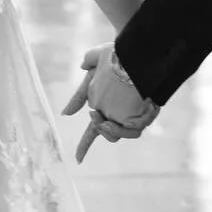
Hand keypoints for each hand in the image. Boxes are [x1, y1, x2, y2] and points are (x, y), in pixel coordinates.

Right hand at [63, 43, 159, 162]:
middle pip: (109, 134)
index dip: (84, 146)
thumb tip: (65, 114)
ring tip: (111, 119)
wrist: (136, 52)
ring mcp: (131, 115)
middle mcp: (117, 115)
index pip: (92, 131)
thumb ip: (79, 95)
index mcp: (102, 109)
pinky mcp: (145, 113)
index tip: (78, 160)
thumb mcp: (91, 75)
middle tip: (100, 118)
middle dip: (105, 130)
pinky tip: (131, 114)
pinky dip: (132, 125)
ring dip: (117, 130)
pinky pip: (137, 128)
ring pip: (123, 133)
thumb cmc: (114, 60)